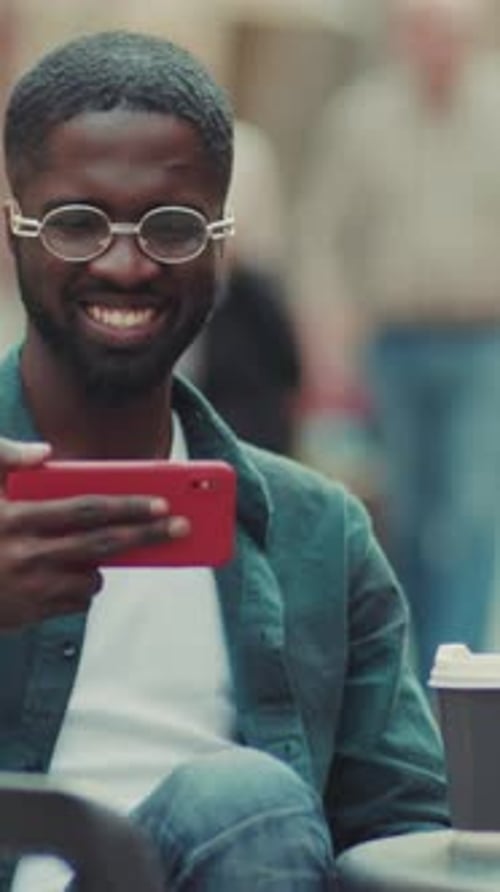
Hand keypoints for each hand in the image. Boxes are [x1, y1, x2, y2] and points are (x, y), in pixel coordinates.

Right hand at [0, 437, 188, 628]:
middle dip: (148, 535)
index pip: (85, 509)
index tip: (161, 501)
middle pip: (103, 544)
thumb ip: (6, 459)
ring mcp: (30, 588)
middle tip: (182, 527)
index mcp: (17, 518)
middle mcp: (27, 553)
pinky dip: (81, 588)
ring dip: (101, 565)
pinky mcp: (30, 613)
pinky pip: (75, 600)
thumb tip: (46, 453)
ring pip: (91, 577)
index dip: (127, 505)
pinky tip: (64, 575)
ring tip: (96, 554)